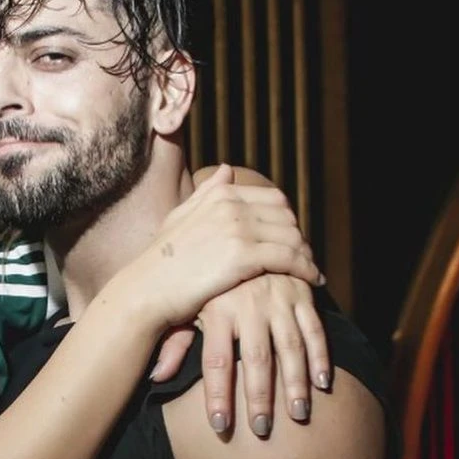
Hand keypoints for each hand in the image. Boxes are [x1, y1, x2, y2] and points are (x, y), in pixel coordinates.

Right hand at [123, 164, 322, 333]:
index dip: (287, 220)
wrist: (146, 289)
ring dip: (307, 254)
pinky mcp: (243, 255)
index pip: (272, 199)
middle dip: (299, 237)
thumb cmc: (160, 260)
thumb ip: (206, 192)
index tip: (291, 239)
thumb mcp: (179, 217)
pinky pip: (289, 258)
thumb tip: (227, 169)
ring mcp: (237, 228)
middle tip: (305, 257)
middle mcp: (230, 203)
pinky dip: (306, 268)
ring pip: (292, 236)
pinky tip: (312, 280)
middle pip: (287, 216)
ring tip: (311, 270)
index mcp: (218, 192)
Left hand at [165, 274, 329, 436]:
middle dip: (259, 396)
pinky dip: (321, 356)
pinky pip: (314, 329)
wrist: (240, 238)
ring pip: (290, 346)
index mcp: (217, 309)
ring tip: (297, 415)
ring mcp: (278, 298)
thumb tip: (157, 376)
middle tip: (261, 429)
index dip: (217, 395)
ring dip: (295, 383)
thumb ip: (176, 343)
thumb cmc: (210, 285)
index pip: (216, 360)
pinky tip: (322, 383)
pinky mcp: (301, 294)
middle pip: (255, 358)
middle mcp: (249, 304)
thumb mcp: (188, 307)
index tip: (219, 426)